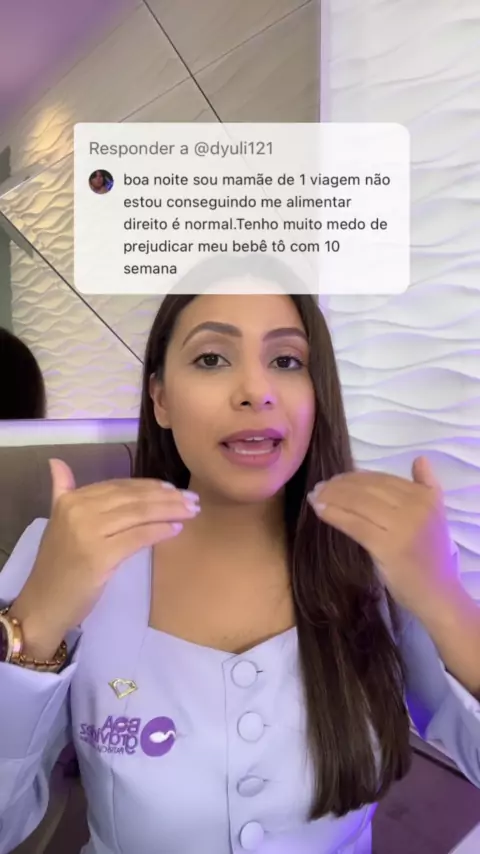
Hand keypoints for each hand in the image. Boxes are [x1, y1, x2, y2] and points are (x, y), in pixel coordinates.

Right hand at [10, 459, 199, 657]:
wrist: (43, 604)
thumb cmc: (57, 566)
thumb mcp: (57, 522)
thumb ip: (62, 490)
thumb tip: (56, 462)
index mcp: (71, 500)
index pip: (119, 486)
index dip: (149, 486)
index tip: (172, 488)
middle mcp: (79, 510)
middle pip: (133, 498)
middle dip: (167, 497)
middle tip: (192, 499)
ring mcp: (89, 532)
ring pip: (139, 514)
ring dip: (170, 511)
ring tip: (191, 511)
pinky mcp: (100, 556)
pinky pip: (138, 537)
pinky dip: (160, 531)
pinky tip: (176, 529)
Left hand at [307, 456, 457, 618]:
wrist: (437, 593)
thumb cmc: (430, 557)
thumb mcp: (435, 515)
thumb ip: (427, 485)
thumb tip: (419, 458)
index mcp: (426, 497)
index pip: (383, 479)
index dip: (356, 477)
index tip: (336, 479)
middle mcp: (416, 507)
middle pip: (368, 488)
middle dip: (339, 485)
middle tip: (320, 486)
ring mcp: (402, 526)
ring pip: (358, 502)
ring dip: (331, 496)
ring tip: (315, 496)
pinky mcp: (386, 545)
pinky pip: (353, 523)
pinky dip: (333, 513)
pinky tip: (319, 510)